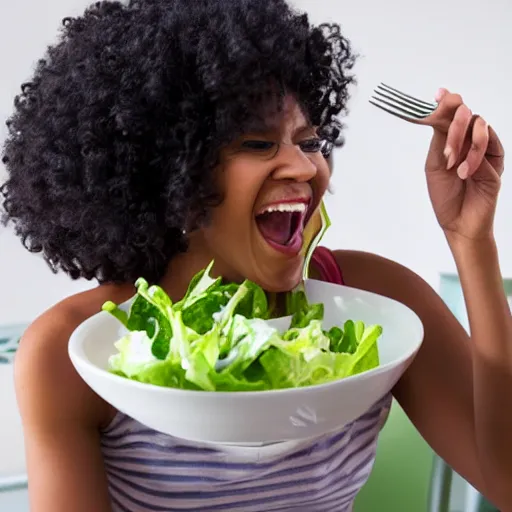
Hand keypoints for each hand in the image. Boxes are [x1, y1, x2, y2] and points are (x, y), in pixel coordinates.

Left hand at [418, 89, 504, 240]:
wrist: (457, 223)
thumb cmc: (445, 196)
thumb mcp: (435, 164)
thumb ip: (440, 140)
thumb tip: (439, 114)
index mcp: (453, 141)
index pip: (452, 115)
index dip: (446, 103)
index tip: (439, 94)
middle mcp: (469, 142)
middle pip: (466, 115)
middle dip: (453, 121)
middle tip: (442, 127)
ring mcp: (485, 150)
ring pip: (479, 126)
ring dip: (461, 140)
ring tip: (450, 163)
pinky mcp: (496, 162)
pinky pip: (489, 146)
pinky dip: (473, 157)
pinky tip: (463, 172)